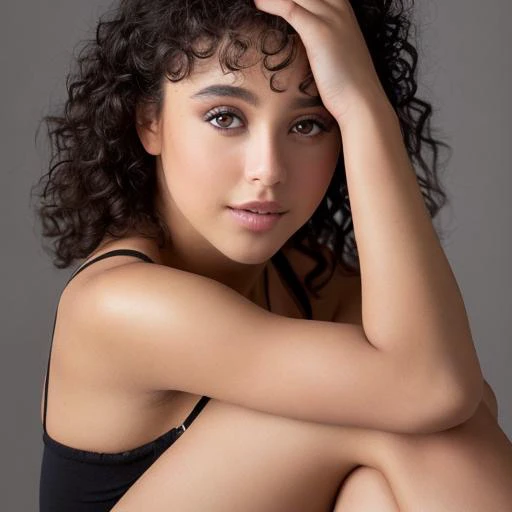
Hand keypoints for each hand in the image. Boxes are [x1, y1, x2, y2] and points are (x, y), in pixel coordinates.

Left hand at [254, 0, 391, 123]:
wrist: (361, 100)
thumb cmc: (346, 83)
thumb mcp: (334, 52)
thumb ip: (319, 40)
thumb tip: (303, 45)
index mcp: (341, 7)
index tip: (267, 3)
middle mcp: (338, 6)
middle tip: (257, 1)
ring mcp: (330, 17)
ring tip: (253, 0)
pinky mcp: (319, 32)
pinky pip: (289, 7)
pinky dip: (270, 3)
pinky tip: (256, 3)